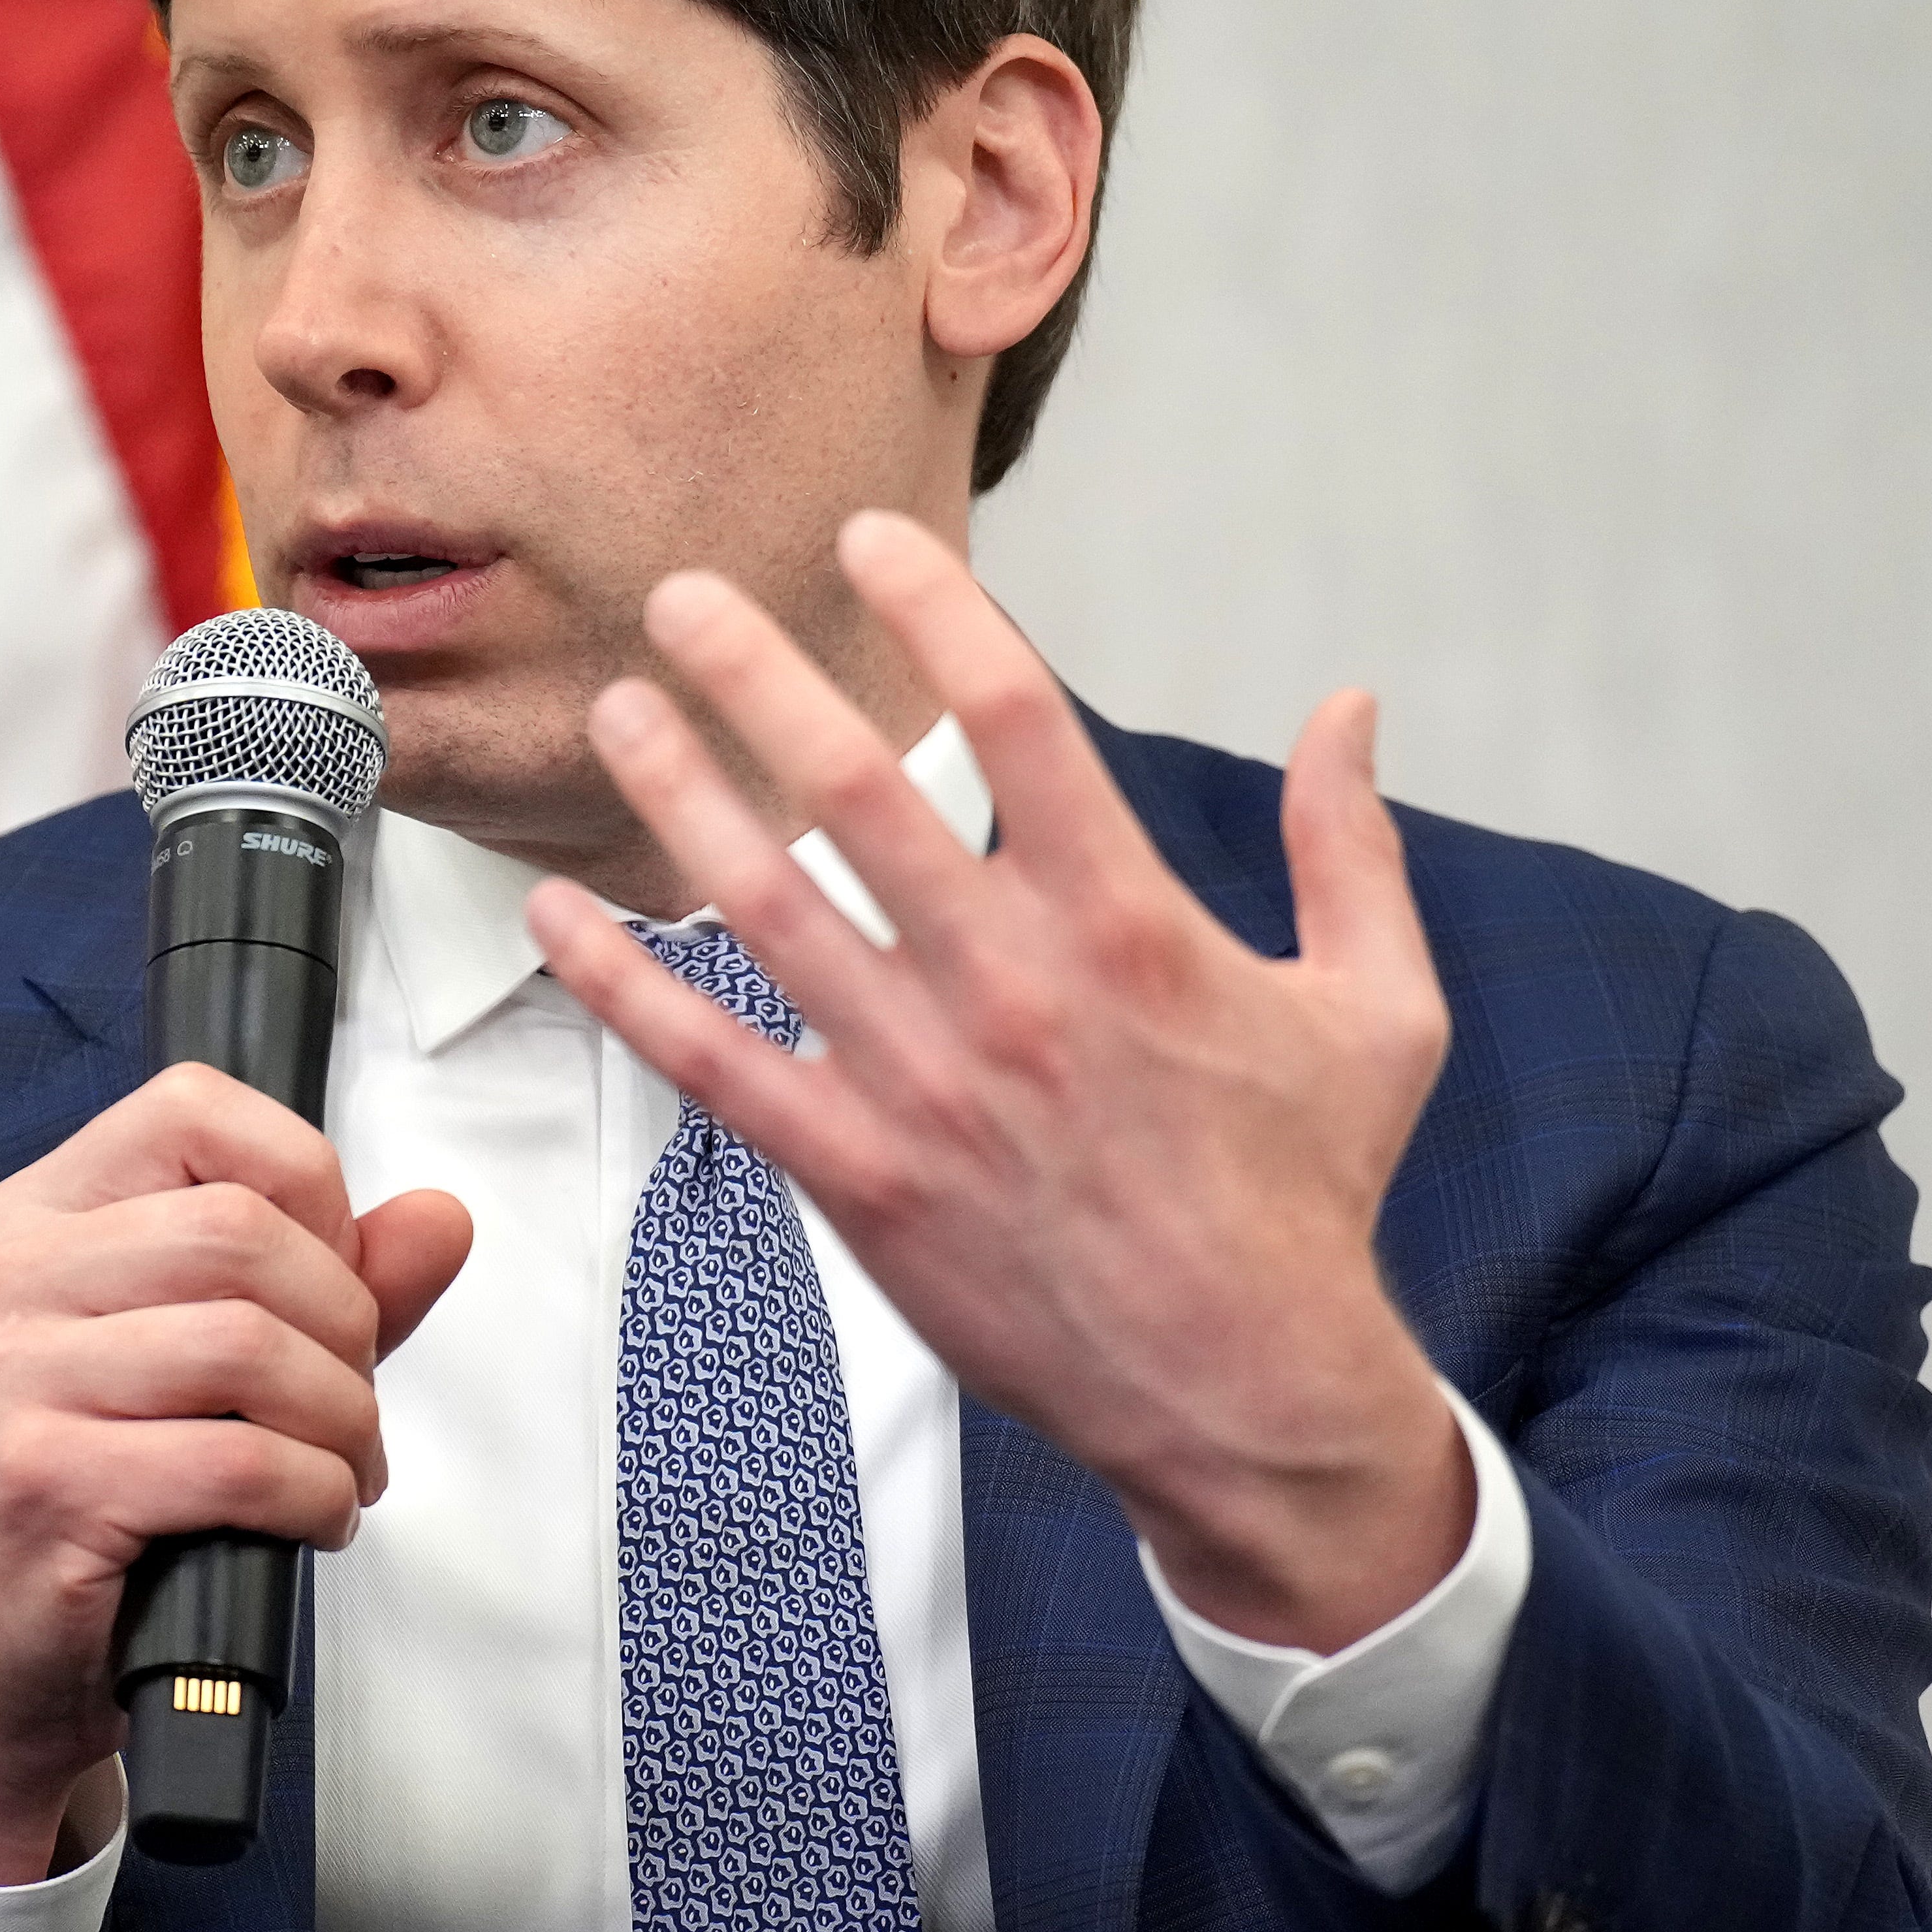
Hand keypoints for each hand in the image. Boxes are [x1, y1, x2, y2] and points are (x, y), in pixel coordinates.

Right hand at [0, 1064, 470, 1887]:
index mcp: (36, 1218)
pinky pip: (237, 1459)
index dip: (304, 1183)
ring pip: (248, 1344)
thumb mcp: (209, 1366)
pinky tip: (307, 1521)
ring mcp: (7, 1378)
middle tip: (352, 1408)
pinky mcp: (40, 1483)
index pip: (192, 1109)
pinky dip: (312, 1494)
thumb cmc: (102, 1502)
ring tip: (338, 1470)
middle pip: (239, 1231)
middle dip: (344, 1327)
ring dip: (341, 1421)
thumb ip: (330, 1283)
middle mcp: (2, 1279)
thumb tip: (439, 1219)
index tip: (333, 1277)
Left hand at [521, 511, 1464, 1653]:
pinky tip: (552, 913)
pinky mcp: (861, 1178)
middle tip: (680, 593)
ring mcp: (923, 1084)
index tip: (868, 537)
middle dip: (755, 673)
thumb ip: (1353, 847)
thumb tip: (1350, 706)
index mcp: (1130, 926)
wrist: (1248, 1394)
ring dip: (676, 796)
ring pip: (765, 905)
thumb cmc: (1306, 1198)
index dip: (935, 608)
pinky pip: (714, 1064)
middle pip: (854, 788)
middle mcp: (1010, 987)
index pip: (1014, 717)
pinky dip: (624, 985)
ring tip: (616, 711)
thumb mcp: (1378, 1012)